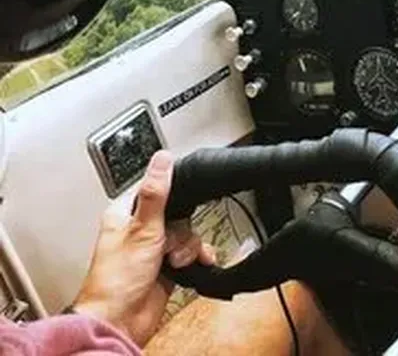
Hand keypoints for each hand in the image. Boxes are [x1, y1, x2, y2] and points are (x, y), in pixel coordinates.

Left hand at [73, 150, 215, 345]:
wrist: (121, 323)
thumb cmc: (116, 280)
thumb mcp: (142, 229)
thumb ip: (155, 192)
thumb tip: (162, 158)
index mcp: (125, 213)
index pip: (153, 188)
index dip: (169, 191)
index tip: (177, 200)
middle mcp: (139, 229)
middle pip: (177, 212)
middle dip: (180, 228)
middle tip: (169, 240)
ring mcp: (154, 249)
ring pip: (186, 232)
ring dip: (187, 247)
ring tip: (175, 260)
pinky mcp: (167, 266)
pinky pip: (191, 252)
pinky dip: (197, 257)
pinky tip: (197, 263)